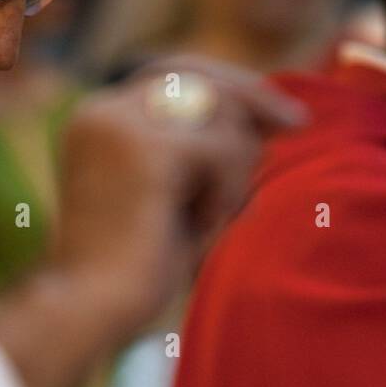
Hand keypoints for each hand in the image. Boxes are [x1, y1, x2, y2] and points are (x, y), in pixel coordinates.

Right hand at [0, 70, 304, 386]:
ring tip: (213, 221)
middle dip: (253, 101)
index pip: (174, 74)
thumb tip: (266, 124)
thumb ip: (202, 160)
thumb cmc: (129, 276)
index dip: (229, 87)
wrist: (87, 312)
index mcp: (98, 119)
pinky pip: (223, 149)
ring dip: (236, 169)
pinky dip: (228, 191)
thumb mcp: (170, 202)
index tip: (277, 114)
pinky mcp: (147, 150)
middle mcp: (103, 109)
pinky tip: (205, 229)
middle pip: (201, 76)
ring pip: (220, 113)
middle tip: (298, 126)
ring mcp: (121, 124)